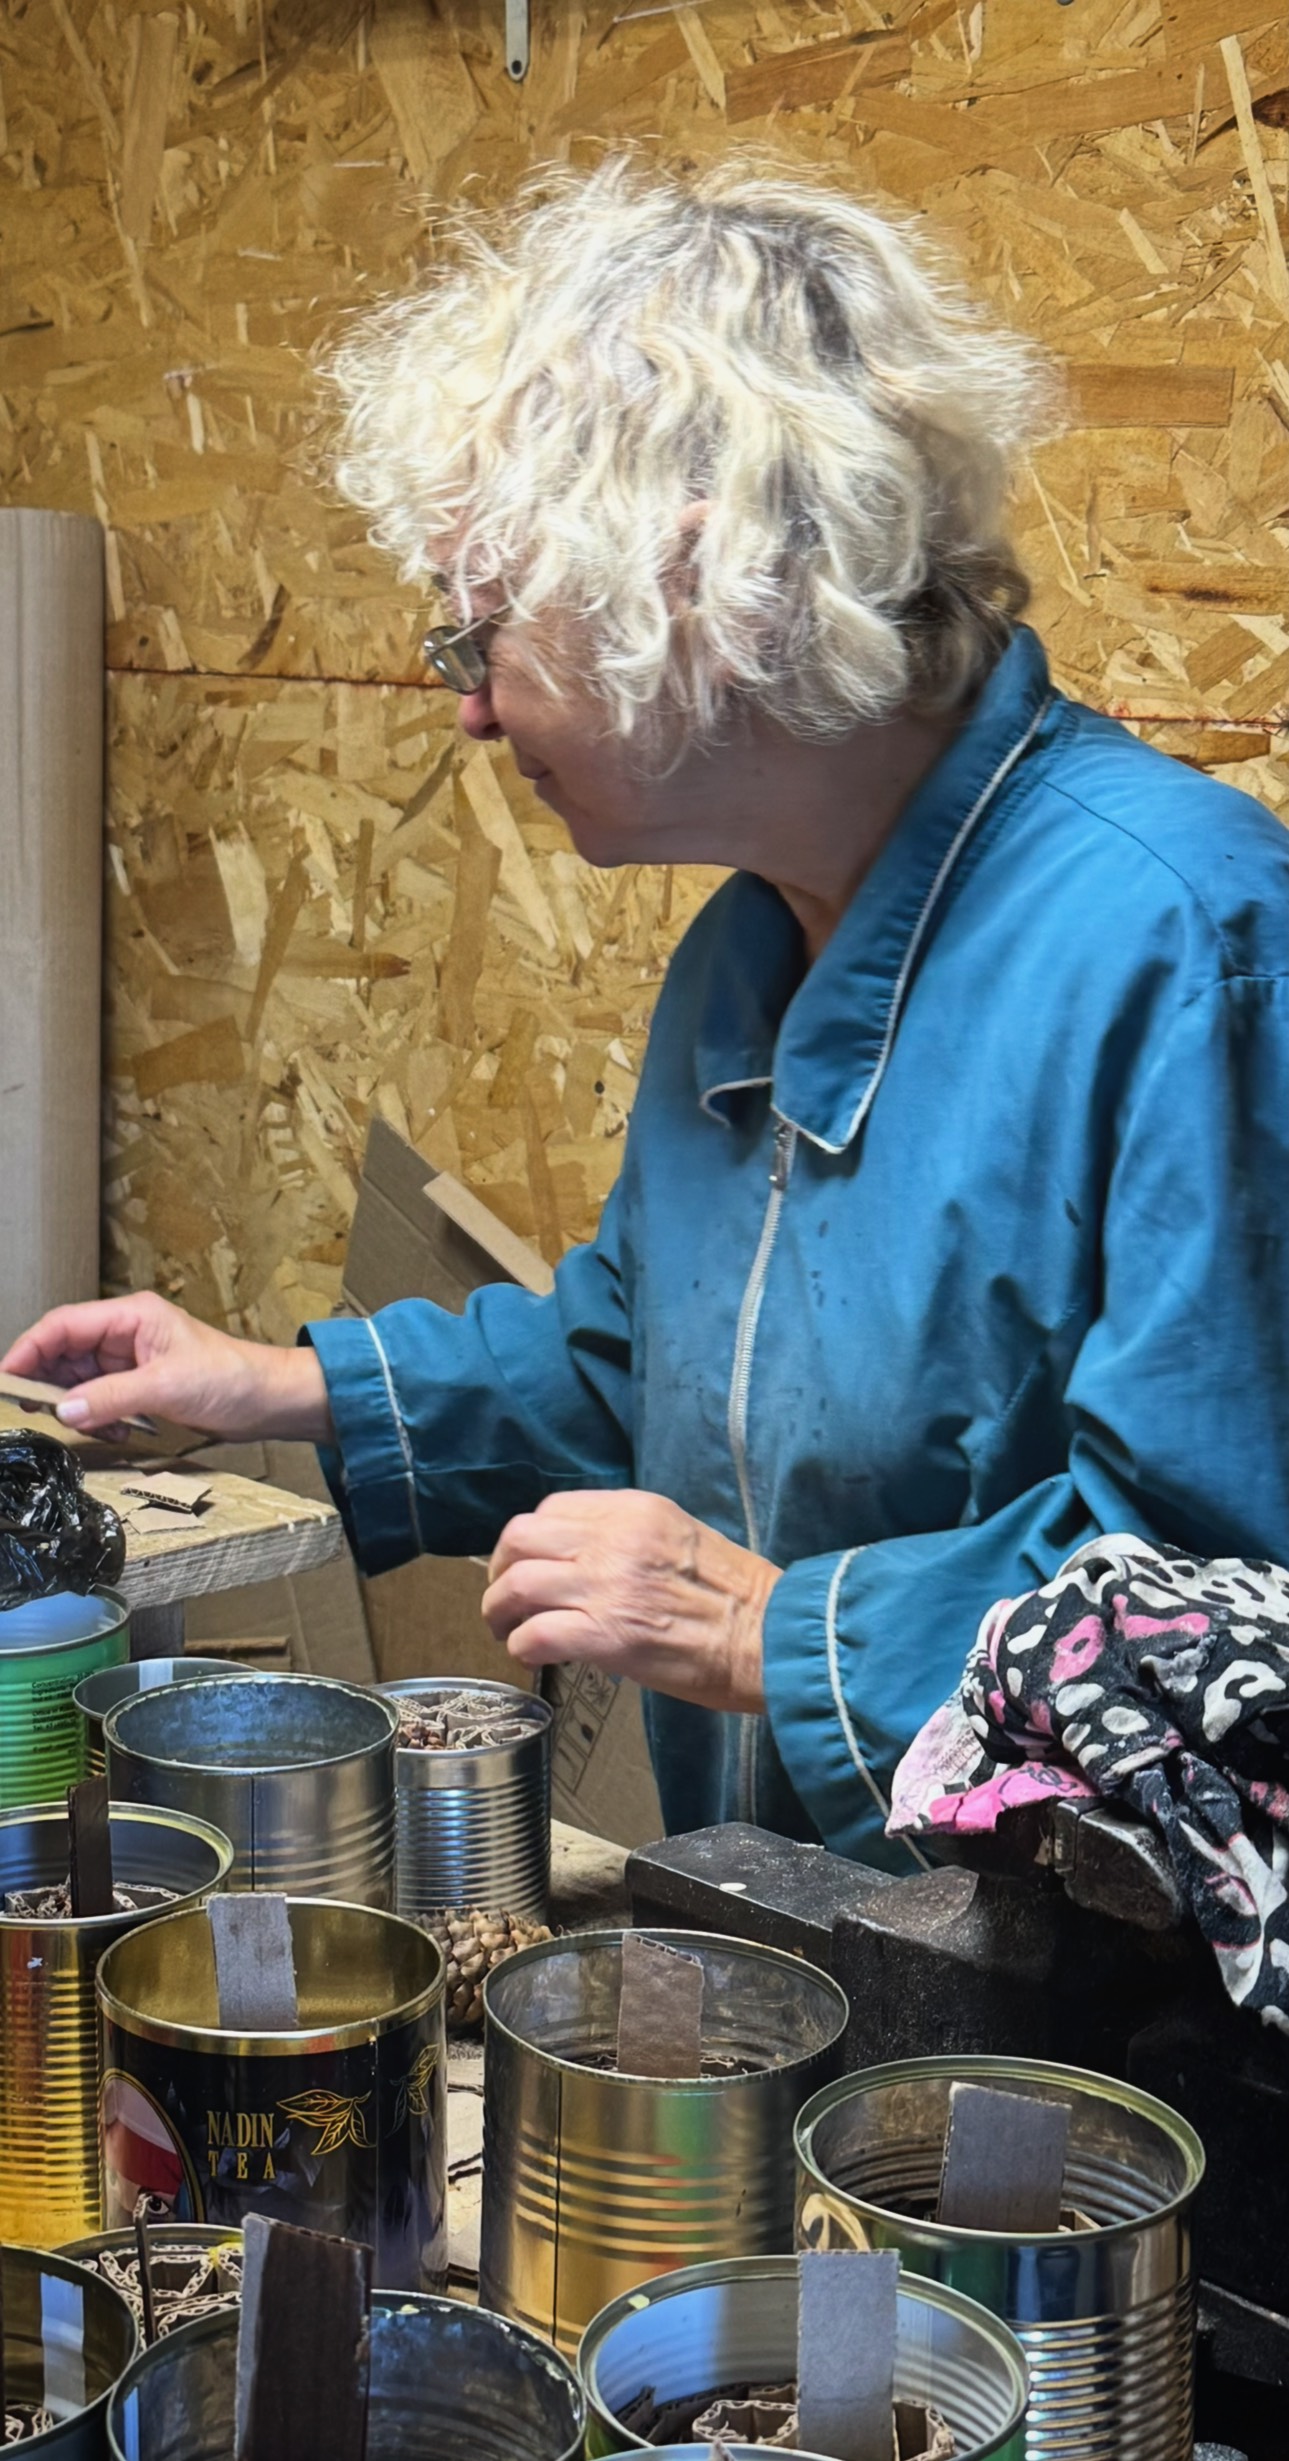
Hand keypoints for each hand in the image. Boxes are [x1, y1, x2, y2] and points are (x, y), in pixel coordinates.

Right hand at [1, 1293, 333, 1443]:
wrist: (271, 1400)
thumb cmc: (233, 1378)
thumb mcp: (166, 1386)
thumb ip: (110, 1397)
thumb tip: (63, 1410)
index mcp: (131, 1315)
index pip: (63, 1325)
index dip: (29, 1349)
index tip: (7, 1377)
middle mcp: (127, 1333)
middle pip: (65, 1351)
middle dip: (48, 1382)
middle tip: (31, 1410)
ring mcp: (133, 1360)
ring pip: (80, 1379)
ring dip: (75, 1405)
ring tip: (84, 1425)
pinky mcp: (141, 1385)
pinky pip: (100, 1398)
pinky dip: (97, 1416)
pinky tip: (111, 1430)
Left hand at [483, 1489, 778, 1713]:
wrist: (771, 1635)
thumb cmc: (738, 1595)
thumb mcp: (680, 1536)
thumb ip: (629, 1540)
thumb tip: (587, 1564)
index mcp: (634, 1510)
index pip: (552, 1509)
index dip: (528, 1541)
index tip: (530, 1565)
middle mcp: (613, 1539)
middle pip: (520, 1539)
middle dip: (500, 1571)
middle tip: (505, 1599)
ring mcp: (607, 1585)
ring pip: (517, 1585)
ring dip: (500, 1611)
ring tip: (507, 1630)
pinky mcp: (606, 1635)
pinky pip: (535, 1633)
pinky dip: (522, 1646)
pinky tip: (533, 1655)